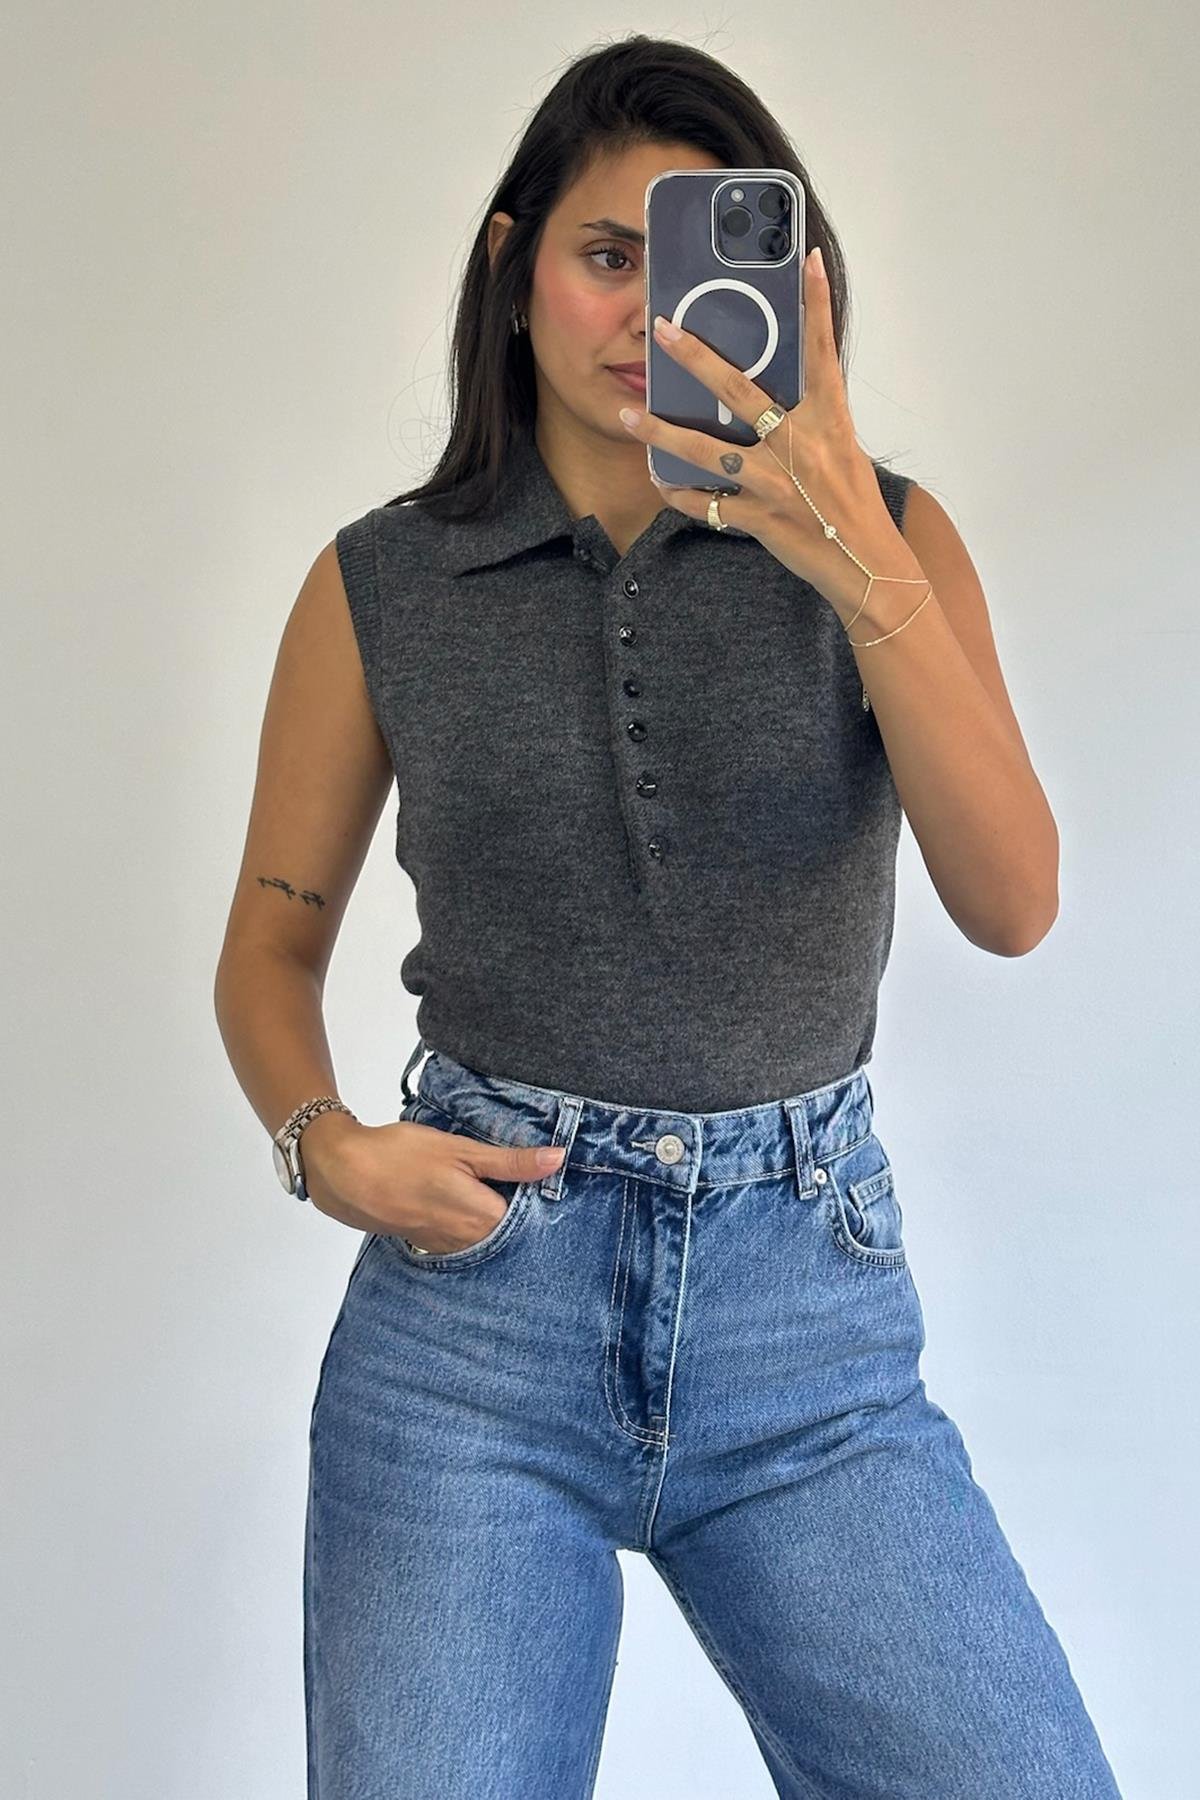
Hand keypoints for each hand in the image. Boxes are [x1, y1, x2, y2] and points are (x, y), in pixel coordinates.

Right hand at [303, 1116, 564, 1254]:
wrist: (344, 1174)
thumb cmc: (403, 1157)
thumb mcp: (462, 1150)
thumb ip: (511, 1161)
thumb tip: (559, 1160)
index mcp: (485, 1218)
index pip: (534, 1215)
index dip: (541, 1194)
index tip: (546, 1174)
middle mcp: (470, 1242)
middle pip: (512, 1229)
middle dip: (521, 1206)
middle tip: (519, 1176)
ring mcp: (448, 1246)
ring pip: (488, 1235)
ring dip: (494, 1214)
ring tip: (491, 1185)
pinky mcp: (430, 1243)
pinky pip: (464, 1238)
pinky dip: (471, 1221)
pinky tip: (463, 1199)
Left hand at [618, 247, 924, 620]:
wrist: (865, 562)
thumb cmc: (854, 505)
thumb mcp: (842, 449)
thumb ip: (812, 417)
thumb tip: (775, 394)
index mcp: (828, 421)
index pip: (823, 352)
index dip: (818, 306)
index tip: (810, 262)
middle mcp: (799, 446)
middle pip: (740, 392)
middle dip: (697, 358)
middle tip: (664, 330)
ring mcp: (775, 483)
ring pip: (706, 450)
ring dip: (662, 434)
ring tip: (630, 417)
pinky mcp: (759, 519)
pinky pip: (707, 505)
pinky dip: (681, 495)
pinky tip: (661, 482)